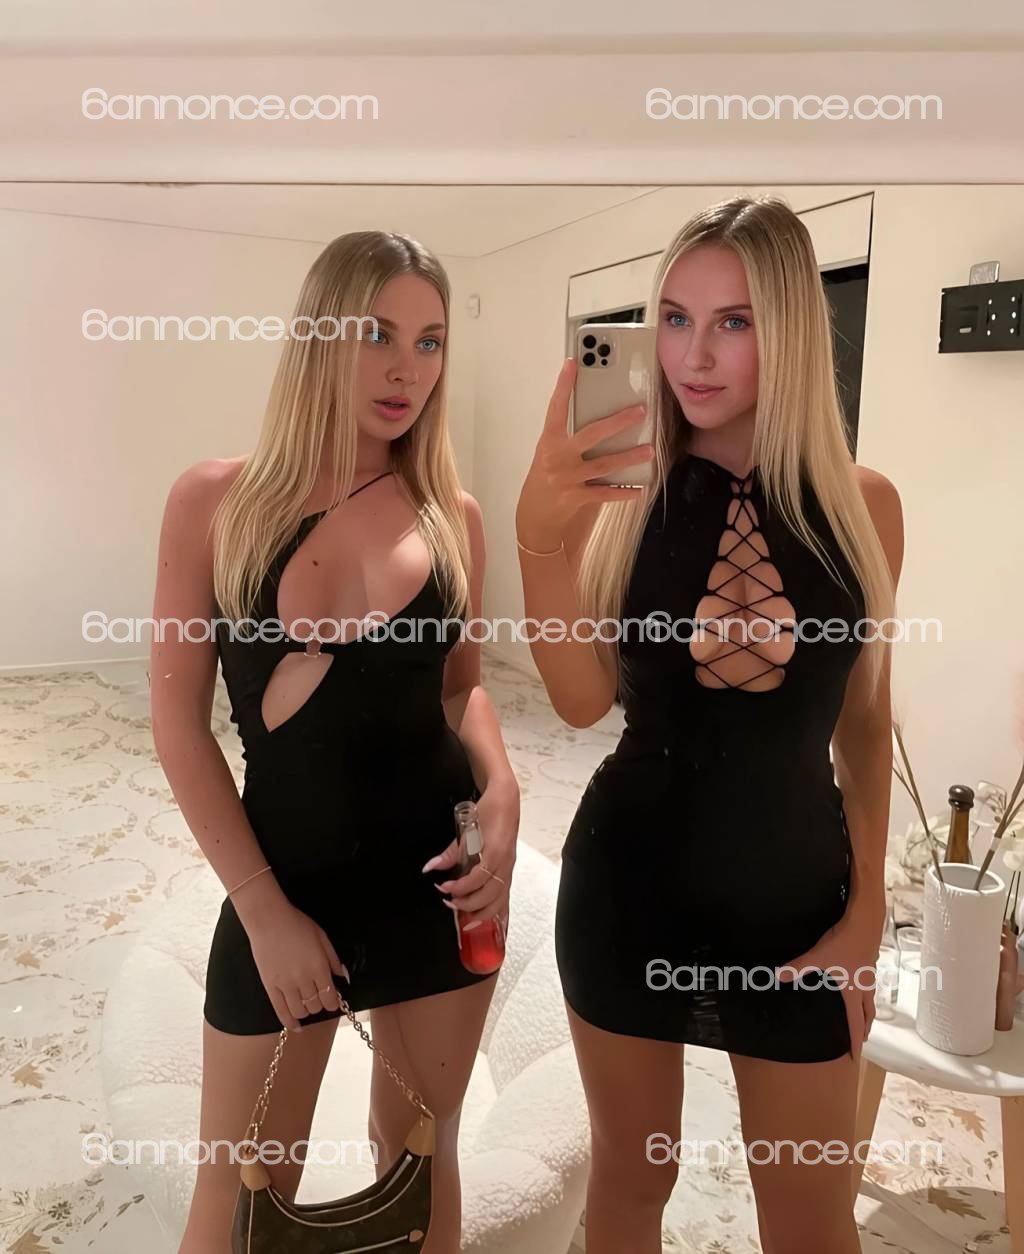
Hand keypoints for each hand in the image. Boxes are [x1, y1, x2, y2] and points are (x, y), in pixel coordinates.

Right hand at [245, 900, 349, 1031]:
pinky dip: (289, 1022)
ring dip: (306, 1011)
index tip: (334, 999)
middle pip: (316, 1006)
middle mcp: (303, 979)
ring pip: (300, 1010)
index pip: (330, 997)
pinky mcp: (270, 986)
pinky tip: (296, 1026)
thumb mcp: (322, 937)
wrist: (268, 919)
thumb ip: (333, 959)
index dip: (334, 1002)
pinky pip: (280, 1011)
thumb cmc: (297, 924)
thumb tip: (344, 977)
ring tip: (307, 1003)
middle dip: (320, 1004)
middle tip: (319, 996)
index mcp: (318, 966)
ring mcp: (285, 984)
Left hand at [422, 780, 519, 930]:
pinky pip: (504, 896)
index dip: (460, 888)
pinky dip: (493, 909)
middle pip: (491, 895)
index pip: (479, 879)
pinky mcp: (508, 871)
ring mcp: (509, 869)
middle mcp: (506, 864)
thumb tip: (430, 868)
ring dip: (481, 912)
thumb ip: (450, 853)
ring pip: (500, 900)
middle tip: (449, 903)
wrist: (506, 801)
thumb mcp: (466, 830)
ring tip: (463, 915)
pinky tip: (480, 916)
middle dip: (469, 904)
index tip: (443, 887)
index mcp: (496, 853)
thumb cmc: (488, 811)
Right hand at [514, 358, 653, 551]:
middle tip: (640, 412)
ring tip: (649, 450)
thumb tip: (600, 419)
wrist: (534, 518)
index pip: (556, 409)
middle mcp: (557, 458)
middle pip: (591, 435)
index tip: (572, 362)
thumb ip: (567, 437)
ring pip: (604, 465)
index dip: (563, 385)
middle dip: (618, 422)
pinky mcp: (575, 499)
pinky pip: (604, 493)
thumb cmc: (545, 479)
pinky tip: (638, 489)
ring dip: (629, 457)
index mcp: (548, 442)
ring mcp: (567, 479)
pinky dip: (623, 492)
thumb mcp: (549, 453)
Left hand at [775, 911, 882, 1062]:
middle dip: (864, 1028)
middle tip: (861, 1039)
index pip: (855, 1023)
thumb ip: (798, 968)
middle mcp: (865, 987)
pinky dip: (865, 994)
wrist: (866, 922)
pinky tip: (858, 986)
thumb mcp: (818, 956)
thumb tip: (778, 977)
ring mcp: (869, 975)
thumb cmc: (844, 943)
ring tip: (862, 1017)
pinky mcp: (869, 962)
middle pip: (868, 1014)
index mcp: (854, 992)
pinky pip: (869, 985)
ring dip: (867, 1012)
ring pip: (871, 1000)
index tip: (856, 1057)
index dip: (855, 1041)